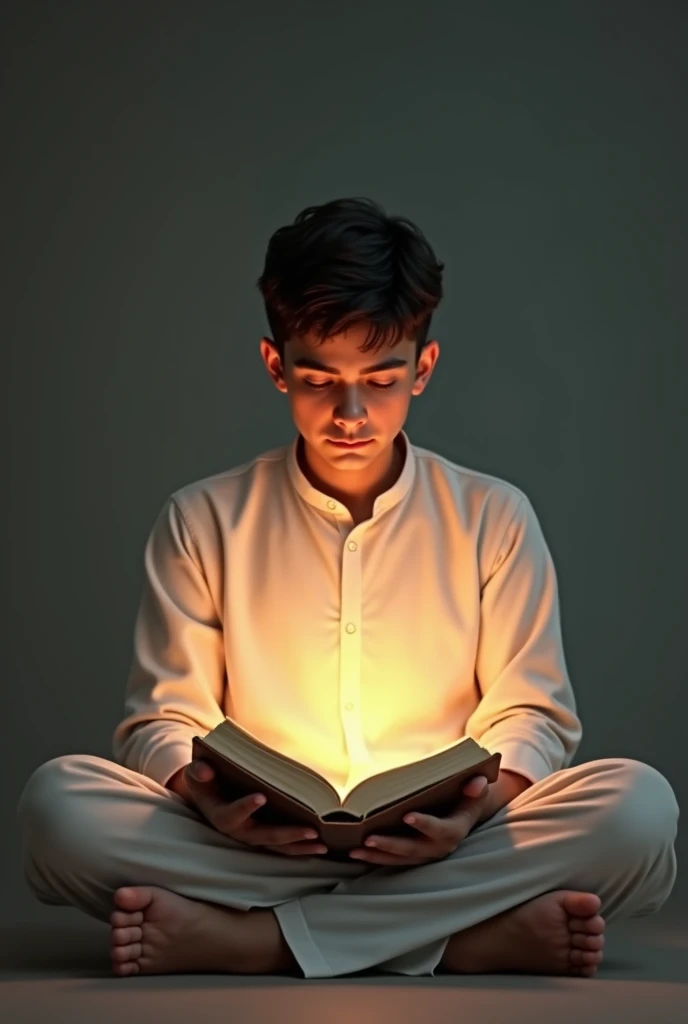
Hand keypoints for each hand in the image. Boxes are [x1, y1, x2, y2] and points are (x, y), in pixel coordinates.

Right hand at [181, 760, 327, 855]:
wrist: (207, 796)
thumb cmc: (204, 780)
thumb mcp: (196, 773)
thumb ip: (198, 771)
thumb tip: (205, 770)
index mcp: (221, 815)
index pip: (233, 813)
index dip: (246, 806)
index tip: (261, 796)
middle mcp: (239, 831)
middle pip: (264, 836)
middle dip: (288, 834)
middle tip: (312, 830)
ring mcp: (253, 836)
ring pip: (278, 846)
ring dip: (300, 846)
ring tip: (323, 845)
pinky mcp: (264, 837)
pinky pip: (283, 846)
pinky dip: (301, 847)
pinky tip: (321, 847)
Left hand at [348, 774, 490, 866]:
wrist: (466, 813)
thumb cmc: (468, 796)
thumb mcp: (477, 790)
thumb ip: (477, 786)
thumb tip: (477, 784)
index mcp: (454, 830)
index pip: (440, 829)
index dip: (425, 824)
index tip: (407, 815)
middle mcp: (440, 848)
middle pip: (413, 849)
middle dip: (390, 845)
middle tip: (369, 838)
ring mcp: (425, 855)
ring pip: (399, 859)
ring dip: (377, 856)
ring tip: (355, 850)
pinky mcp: (414, 857)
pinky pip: (393, 860)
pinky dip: (375, 858)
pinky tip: (355, 853)